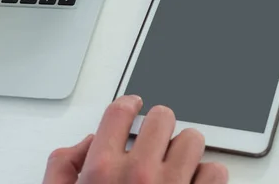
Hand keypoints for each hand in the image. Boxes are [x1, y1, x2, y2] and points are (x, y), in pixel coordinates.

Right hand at [43, 96, 227, 183]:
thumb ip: (62, 167)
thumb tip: (87, 144)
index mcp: (101, 172)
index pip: (119, 112)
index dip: (128, 102)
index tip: (135, 104)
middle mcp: (139, 175)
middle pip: (161, 118)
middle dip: (158, 125)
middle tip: (155, 138)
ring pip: (194, 140)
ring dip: (185, 148)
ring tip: (176, 163)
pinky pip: (216, 173)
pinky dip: (208, 176)